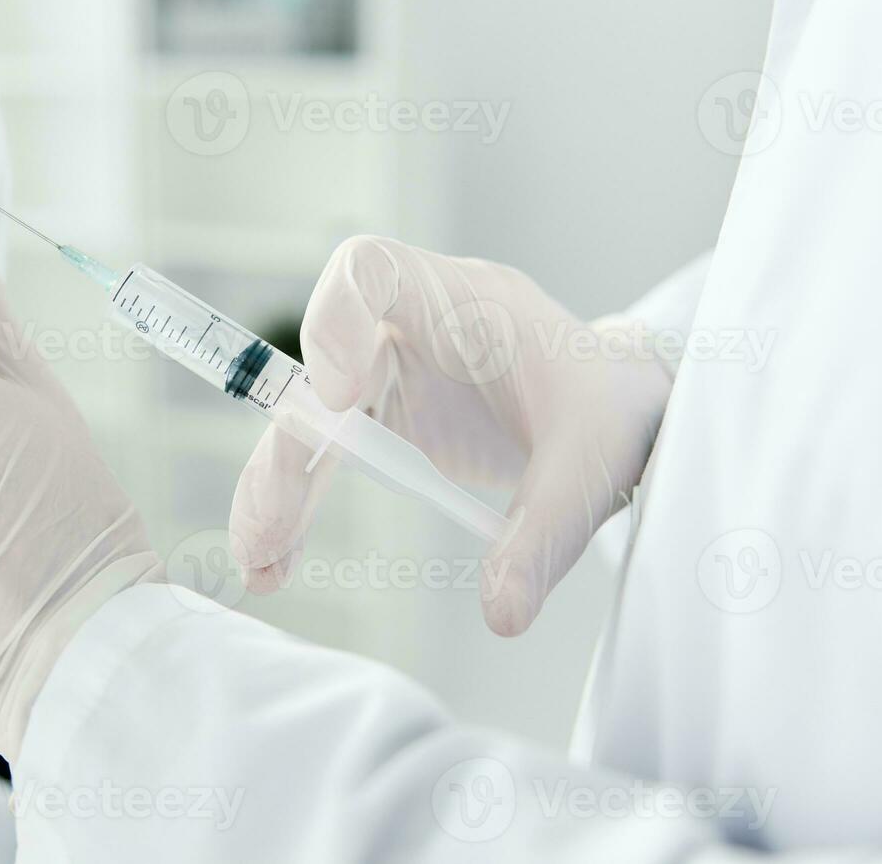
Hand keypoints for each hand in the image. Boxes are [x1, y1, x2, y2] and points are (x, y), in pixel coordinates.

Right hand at [229, 236, 670, 635]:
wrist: (624, 409)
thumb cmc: (613, 406)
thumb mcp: (593, 466)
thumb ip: (546, 532)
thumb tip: (502, 614)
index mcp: (463, 301)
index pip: (372, 268)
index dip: (337, 317)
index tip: (337, 395)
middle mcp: (411, 328)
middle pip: (318, 365)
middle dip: (288, 446)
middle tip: (267, 525)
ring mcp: (391, 372)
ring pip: (309, 419)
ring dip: (276, 487)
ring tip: (258, 564)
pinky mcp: (387, 418)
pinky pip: (326, 457)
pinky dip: (299, 506)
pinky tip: (276, 565)